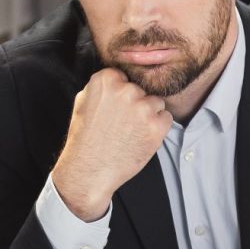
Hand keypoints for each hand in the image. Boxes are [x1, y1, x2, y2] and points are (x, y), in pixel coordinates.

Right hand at [49, 69, 171, 220]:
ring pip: (156, 103)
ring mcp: (143, 108)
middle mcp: (126, 90)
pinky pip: (166, 118)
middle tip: (122, 125)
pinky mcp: (156, 126)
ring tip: (131, 133)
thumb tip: (117, 78)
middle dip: (135, 105)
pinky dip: (158, 128)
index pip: (124, 78)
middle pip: (141, 90)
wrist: (89, 170)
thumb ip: (101, 87)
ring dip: (149, 115)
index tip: (114, 109)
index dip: (120, 95)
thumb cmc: (85, 139)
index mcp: (105, 80)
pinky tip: (142, 138)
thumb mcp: (83, 103)